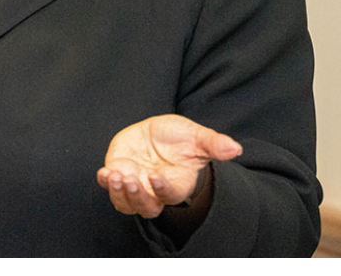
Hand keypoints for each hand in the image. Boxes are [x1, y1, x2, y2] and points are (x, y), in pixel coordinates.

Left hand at [96, 114, 241, 218]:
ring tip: (114, 176)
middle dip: (137, 197)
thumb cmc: (180, 138)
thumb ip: (214, 144)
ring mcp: (134, 184)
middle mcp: (153, 191)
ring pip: (125, 203)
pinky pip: (108, 185)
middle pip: (146, 207)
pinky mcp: (117, 172)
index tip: (155, 177)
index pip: (169, 195)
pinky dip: (105, 181)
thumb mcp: (197, 137)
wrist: (157, 133)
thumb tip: (236, 148)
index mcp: (174, 185)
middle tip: (131, 180)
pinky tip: (104, 172)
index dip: (162, 190)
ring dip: (119, 193)